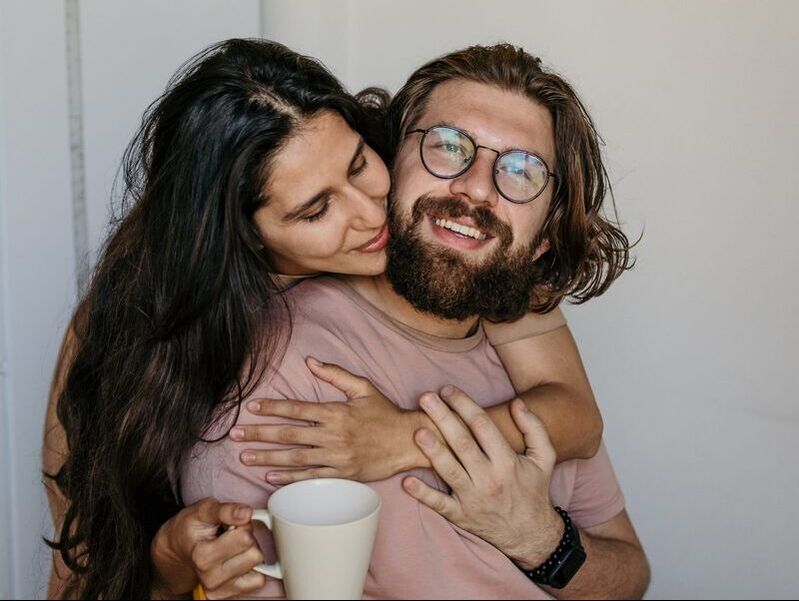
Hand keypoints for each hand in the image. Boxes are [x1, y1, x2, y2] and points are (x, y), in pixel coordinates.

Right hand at [151, 498, 266, 598]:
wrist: (177, 551)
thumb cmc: (190, 529)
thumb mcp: (203, 510)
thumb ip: (225, 510)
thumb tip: (246, 513)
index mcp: (203, 557)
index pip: (245, 538)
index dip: (242, 525)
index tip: (229, 524)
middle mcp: (211, 578)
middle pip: (255, 554)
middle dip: (247, 540)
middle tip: (230, 536)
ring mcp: (219, 590)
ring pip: (258, 567)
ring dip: (249, 554)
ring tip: (231, 549)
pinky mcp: (228, 595)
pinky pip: (258, 581)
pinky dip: (252, 570)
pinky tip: (236, 561)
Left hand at [231, 357, 422, 483]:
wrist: (407, 442)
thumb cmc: (385, 413)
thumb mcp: (363, 388)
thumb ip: (336, 374)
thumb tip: (311, 362)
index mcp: (336, 412)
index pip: (297, 409)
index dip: (272, 408)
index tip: (251, 408)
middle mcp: (333, 435)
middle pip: (289, 435)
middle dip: (259, 434)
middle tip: (236, 434)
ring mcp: (337, 457)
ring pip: (296, 458)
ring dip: (267, 458)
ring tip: (245, 457)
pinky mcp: (342, 475)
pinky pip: (311, 478)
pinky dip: (290, 479)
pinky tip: (271, 478)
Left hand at [401, 386, 563, 568]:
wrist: (531, 535)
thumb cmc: (534, 490)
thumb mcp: (544, 458)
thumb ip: (534, 428)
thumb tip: (517, 403)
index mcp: (508, 462)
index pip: (483, 426)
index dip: (464, 404)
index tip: (447, 390)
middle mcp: (490, 479)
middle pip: (462, 443)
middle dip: (443, 418)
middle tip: (425, 397)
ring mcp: (473, 499)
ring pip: (449, 471)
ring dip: (432, 451)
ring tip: (417, 431)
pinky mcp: (461, 516)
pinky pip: (439, 505)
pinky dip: (422, 494)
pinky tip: (406, 481)